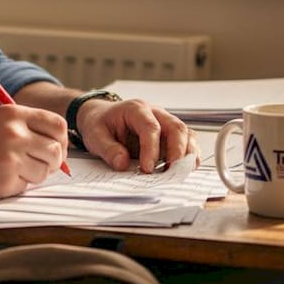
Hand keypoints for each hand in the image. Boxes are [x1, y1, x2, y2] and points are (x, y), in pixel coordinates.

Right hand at [0, 103, 68, 199]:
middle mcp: (15, 133)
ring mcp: (10, 158)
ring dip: (32, 175)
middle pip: (57, 151)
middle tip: (40, 165)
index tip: (56, 148)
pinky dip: (15, 186)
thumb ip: (22, 127)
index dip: (61, 140)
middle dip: (53, 162)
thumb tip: (55, 144)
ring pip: (43, 172)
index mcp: (12, 114)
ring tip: (7, 170)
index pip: (58, 125)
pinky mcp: (3, 181)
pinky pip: (24, 187)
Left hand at [76, 97, 196, 172]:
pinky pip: (186, 142)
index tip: (147, 169)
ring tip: (180, 174)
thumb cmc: (100, 124)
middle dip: (177, 151)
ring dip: (187, 154)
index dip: (151, 149)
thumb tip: (122, 164)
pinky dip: (188, 156)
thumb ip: (108, 149)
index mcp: (136, 109)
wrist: (102, 117)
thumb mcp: (95, 135)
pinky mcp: (169, 135)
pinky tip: (183, 170)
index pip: (150, 127)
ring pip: (186, 134)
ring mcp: (165, 123)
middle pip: (176, 128)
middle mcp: (155, 113)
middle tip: (171, 173)